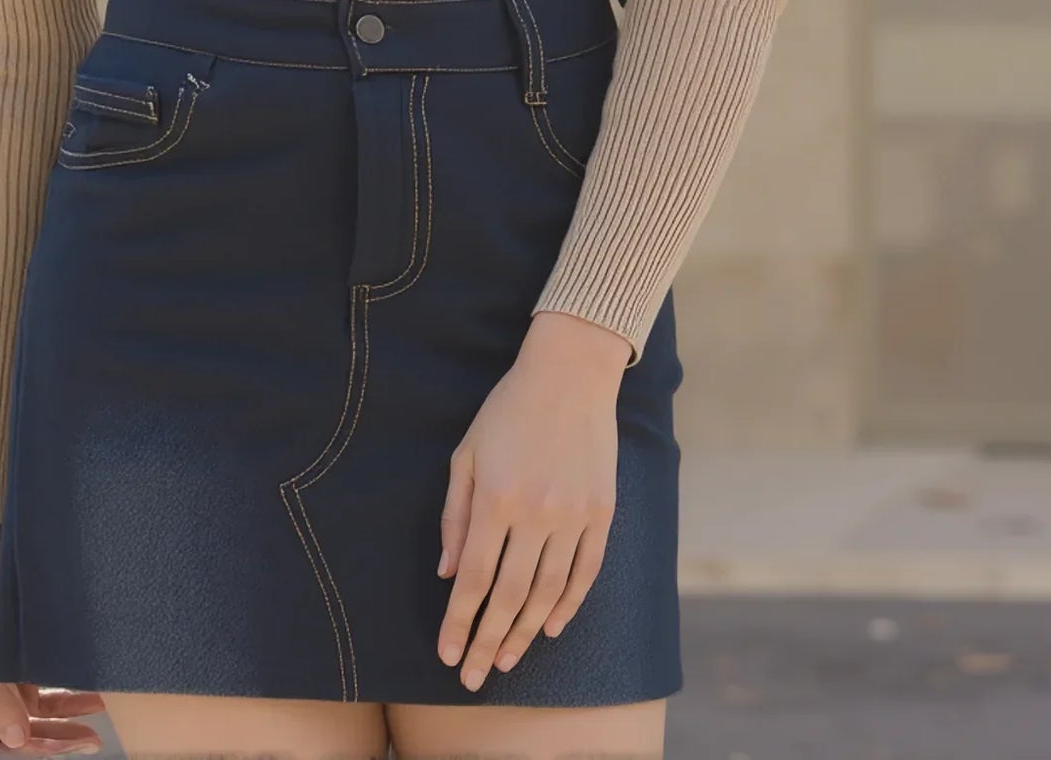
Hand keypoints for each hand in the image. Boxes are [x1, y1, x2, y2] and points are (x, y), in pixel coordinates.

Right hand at [0, 523, 105, 752]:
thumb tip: (16, 742)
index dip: (18, 751)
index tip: (56, 748)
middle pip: (17, 728)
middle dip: (52, 739)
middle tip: (92, 741)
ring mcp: (4, 663)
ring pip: (36, 705)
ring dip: (66, 714)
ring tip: (102, 714)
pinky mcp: (21, 643)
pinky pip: (45, 677)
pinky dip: (68, 686)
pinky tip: (94, 687)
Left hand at [435, 311, 630, 688]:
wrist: (571, 373)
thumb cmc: (509, 409)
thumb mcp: (468, 454)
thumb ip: (456, 516)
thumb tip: (450, 574)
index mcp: (496, 498)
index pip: (474, 579)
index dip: (459, 622)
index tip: (447, 654)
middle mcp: (536, 513)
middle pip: (510, 597)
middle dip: (488, 642)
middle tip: (474, 677)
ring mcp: (573, 515)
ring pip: (548, 592)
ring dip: (526, 632)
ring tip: (507, 659)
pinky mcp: (603, 512)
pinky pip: (585, 572)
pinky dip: (568, 604)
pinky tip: (552, 627)